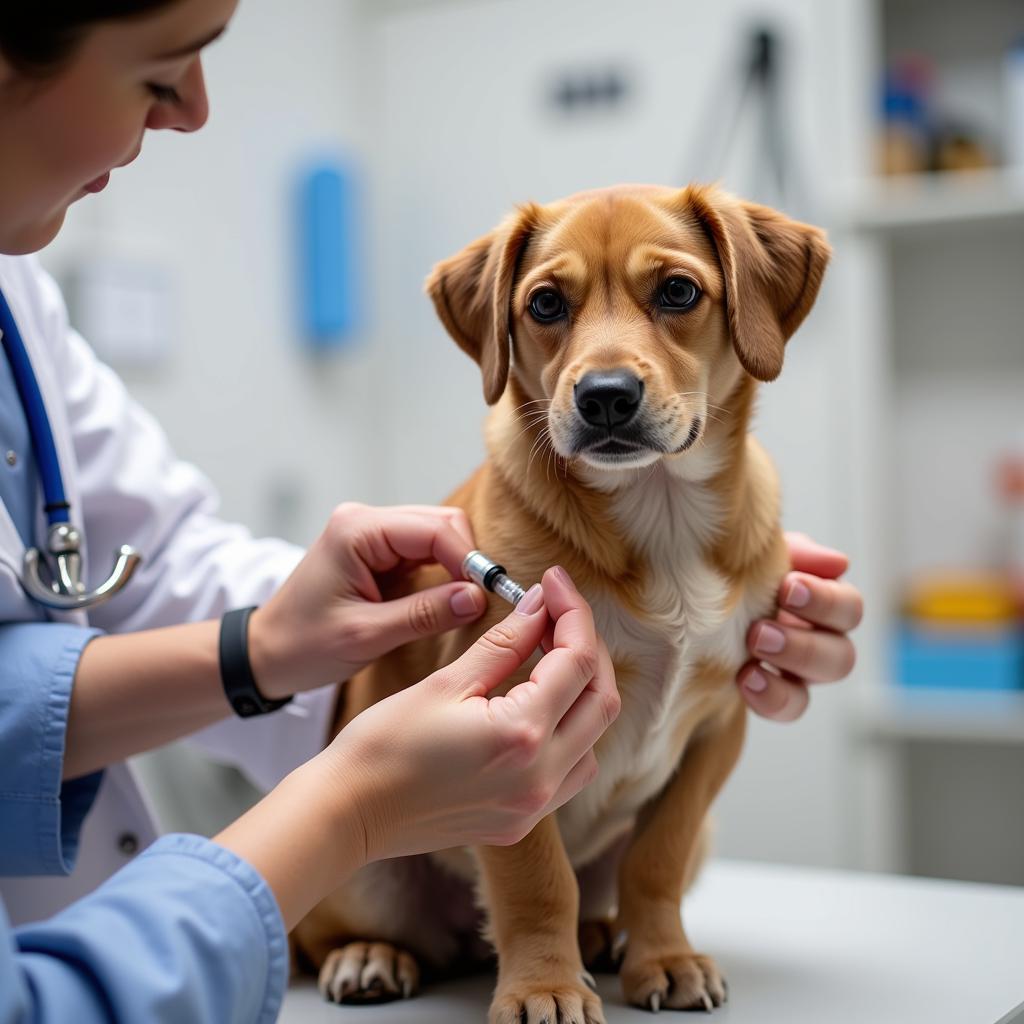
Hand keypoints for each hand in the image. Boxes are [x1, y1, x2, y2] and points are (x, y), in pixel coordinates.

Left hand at [249, 503, 488, 697]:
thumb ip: (425, 614)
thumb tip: (476, 598)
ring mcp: (371, 534)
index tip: (489, 595)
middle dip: (466, 560)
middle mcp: (365, 521)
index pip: (434, 529)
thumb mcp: (367, 635)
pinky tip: (446, 600)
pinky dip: (442, 573)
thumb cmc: (304, 646)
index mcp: (357, 531)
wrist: (266, 654)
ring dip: (456, 567)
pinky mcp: (377, 551)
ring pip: (437, 535)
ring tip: (465, 604)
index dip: (468, 560)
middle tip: (479, 602)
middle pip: (441, 523)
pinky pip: (423, 552)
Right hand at [322, 567, 619, 860]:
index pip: (578, 661)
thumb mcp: (445, 683)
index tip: (554, 582)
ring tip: (551, 654)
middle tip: (557, 611)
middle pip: (602, 700)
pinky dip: (571, 730)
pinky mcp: (522, 821)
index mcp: (521, 735)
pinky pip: (572, 770)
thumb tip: (540, 606)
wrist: (349, 812)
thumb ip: (504, 643)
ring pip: (594, 738)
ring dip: (583, 691)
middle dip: (587, 647)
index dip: (573, 612)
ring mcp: (535, 807)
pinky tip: (541, 705)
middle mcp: (541, 778)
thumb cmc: (383, 746)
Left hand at [737, 532, 862, 721]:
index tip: (788, 588)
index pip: (848, 608)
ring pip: (818, 686)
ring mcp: (798, 672)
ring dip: (790, 667)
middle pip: (842, 657)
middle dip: (804, 645)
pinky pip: (788, 707)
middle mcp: (819, 641)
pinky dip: (771, 697)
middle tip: (760, 630)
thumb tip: (838, 563)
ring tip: (752, 650)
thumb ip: (799, 553)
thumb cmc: (736, 567)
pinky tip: (744, 679)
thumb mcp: (761, 551)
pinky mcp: (773, 694)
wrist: (696, 594)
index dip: (825, 601)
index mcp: (821, 603)